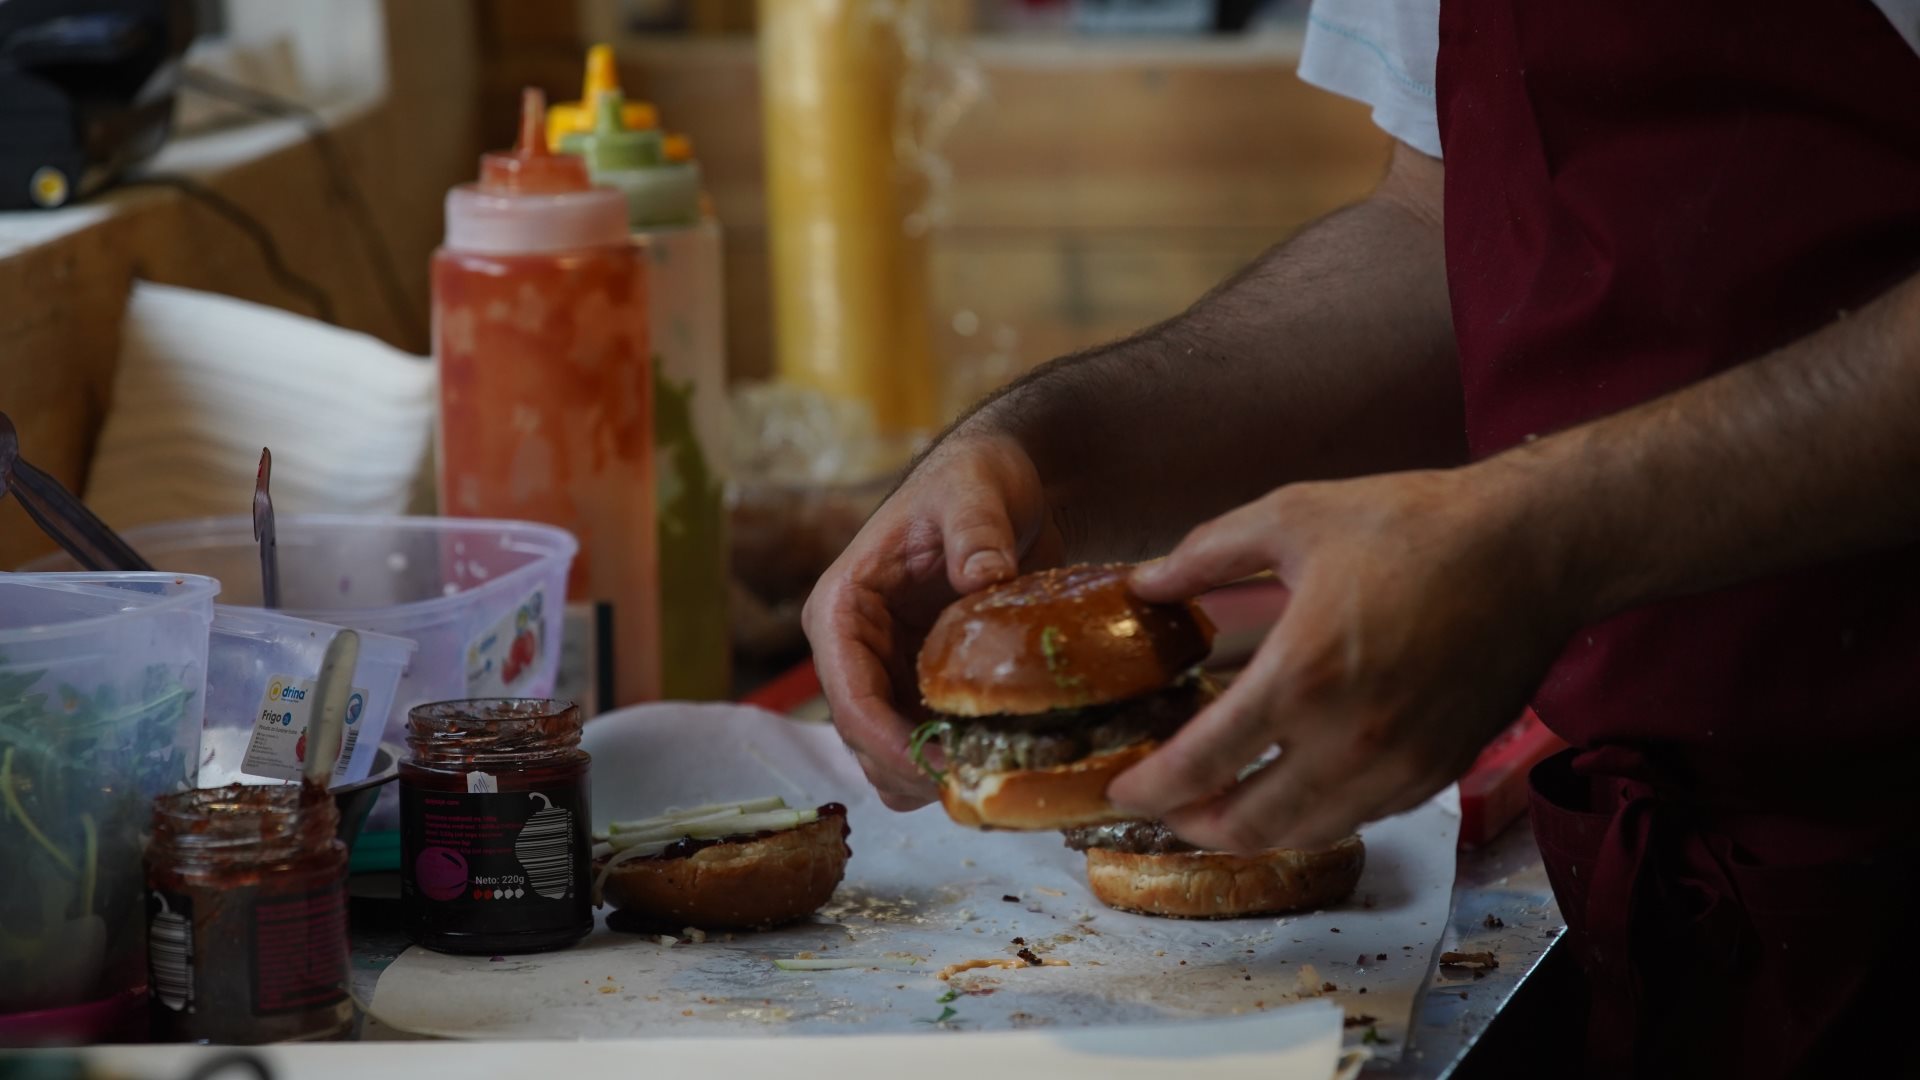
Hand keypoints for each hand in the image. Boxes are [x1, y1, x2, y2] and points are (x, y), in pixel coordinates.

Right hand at [803, 433, 1063, 809]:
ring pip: (887, 758)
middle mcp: (851, 650)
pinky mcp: (918, 687)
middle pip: (863, 742)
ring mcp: (885, 672)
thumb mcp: (975, 492)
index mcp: (842, 608)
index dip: (890, 745)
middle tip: (981, 781)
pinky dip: (952, 762)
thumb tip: (983, 577)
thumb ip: (976, 531)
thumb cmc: (974, 480)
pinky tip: (1001, 756)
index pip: (849, 699)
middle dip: (913, 771)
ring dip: (931, 776)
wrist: (1002, 485)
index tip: (945, 769)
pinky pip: (922, 746)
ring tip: (994, 770)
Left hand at [1108, 464, 1575, 851]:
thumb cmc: (1415, 525)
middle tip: (1165, 805)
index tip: (1120, 788)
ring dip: (1251, 829)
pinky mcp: (1438, 772)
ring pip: (1305, 834)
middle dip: (1190, 825)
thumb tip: (1145, 582)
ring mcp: (1399, 766)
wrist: (1533, 549)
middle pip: (1247, 826)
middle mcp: (1348, 739)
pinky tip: (1294, 782)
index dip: (1148, 789)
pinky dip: (1314, 814)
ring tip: (1220, 801)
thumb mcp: (1293, 517)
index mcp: (1300, 677)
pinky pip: (1360, 817)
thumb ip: (1206, 556)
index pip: (1200, 765)